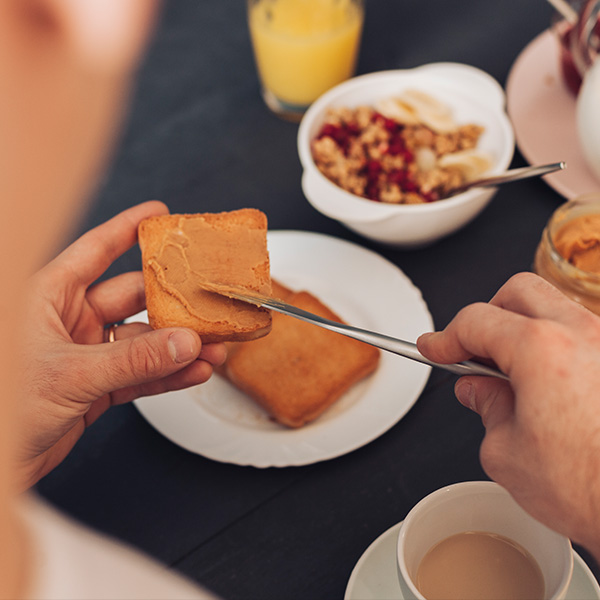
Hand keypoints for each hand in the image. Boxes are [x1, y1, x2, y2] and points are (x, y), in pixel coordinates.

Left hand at [17, 201, 225, 488]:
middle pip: (132, 299)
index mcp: (49, 297)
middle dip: (170, 304)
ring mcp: (85, 354)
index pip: (94, 251)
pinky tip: (193, 372)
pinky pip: (140, 374)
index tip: (159, 215)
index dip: (127, 230)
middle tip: (204, 304)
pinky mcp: (96, 387)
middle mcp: (69, 320)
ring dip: (177, 347)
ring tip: (212, 347)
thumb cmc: (2, 408)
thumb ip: (133, 360)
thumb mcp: (70, 374)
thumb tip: (183, 344)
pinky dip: (168, 375)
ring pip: (142, 342)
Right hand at [417, 272, 599, 557]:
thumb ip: (485, 407)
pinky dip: (558, 348)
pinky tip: (551, 385)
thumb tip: (478, 389)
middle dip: (487, 317)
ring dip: (525, 330)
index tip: (435, 347)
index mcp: (542, 350)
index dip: (445, 337)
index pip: (476, 322)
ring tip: (514, 374)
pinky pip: (584, 338)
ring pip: (556, 309)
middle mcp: (584, 336)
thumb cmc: (591, 492)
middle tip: (473, 352)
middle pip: (519, 292)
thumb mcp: (506, 452)